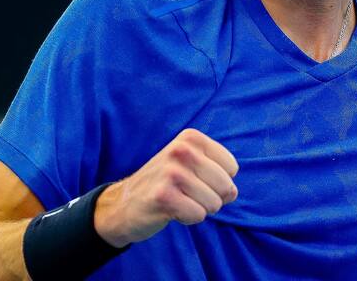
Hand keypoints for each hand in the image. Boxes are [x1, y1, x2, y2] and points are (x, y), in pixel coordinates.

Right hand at [94, 128, 238, 246]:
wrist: (123, 204)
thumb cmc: (166, 184)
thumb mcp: (191, 165)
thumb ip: (219, 173)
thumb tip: (232, 193)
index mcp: (191, 138)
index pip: (231, 167)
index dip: (220, 181)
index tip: (197, 180)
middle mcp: (182, 150)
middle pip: (226, 186)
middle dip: (213, 198)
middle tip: (188, 194)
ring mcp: (171, 172)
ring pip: (213, 203)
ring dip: (199, 209)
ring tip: (178, 200)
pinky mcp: (163, 196)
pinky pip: (198, 215)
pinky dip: (188, 218)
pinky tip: (171, 210)